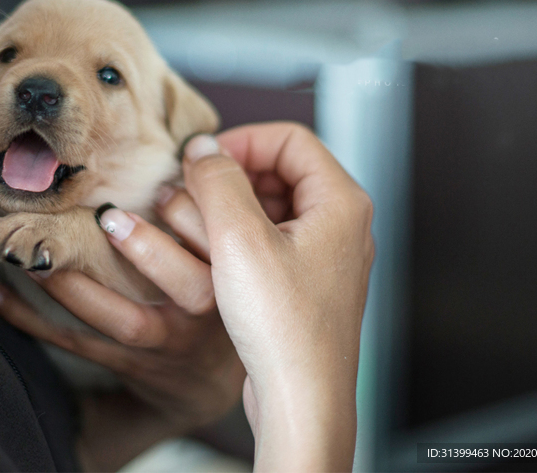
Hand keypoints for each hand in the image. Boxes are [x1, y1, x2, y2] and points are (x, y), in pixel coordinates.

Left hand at [0, 208, 244, 469]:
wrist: (205, 383)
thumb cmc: (216, 298)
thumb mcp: (234, 260)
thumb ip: (215, 212)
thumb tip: (197, 144)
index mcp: (233, 279)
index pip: (226, 243)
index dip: (197, 214)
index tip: (165, 186)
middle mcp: (202, 314)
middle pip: (188, 287)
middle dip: (149, 250)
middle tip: (109, 218)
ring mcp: (161, 342)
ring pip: (117, 318)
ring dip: (71, 285)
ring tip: (30, 253)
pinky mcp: (124, 361)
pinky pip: (73, 341)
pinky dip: (28, 318)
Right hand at [170, 123, 374, 471]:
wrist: (301, 399)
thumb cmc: (284, 327)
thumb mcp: (239, 239)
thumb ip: (218, 181)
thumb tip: (203, 147)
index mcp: (341, 201)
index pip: (290, 138)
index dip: (242, 141)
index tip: (203, 161)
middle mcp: (342, 224)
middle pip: (283, 169)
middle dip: (233, 175)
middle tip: (194, 191)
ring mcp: (327, 255)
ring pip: (275, 205)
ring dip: (233, 206)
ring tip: (197, 225)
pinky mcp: (309, 282)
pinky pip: (273, 240)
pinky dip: (241, 237)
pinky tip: (213, 257)